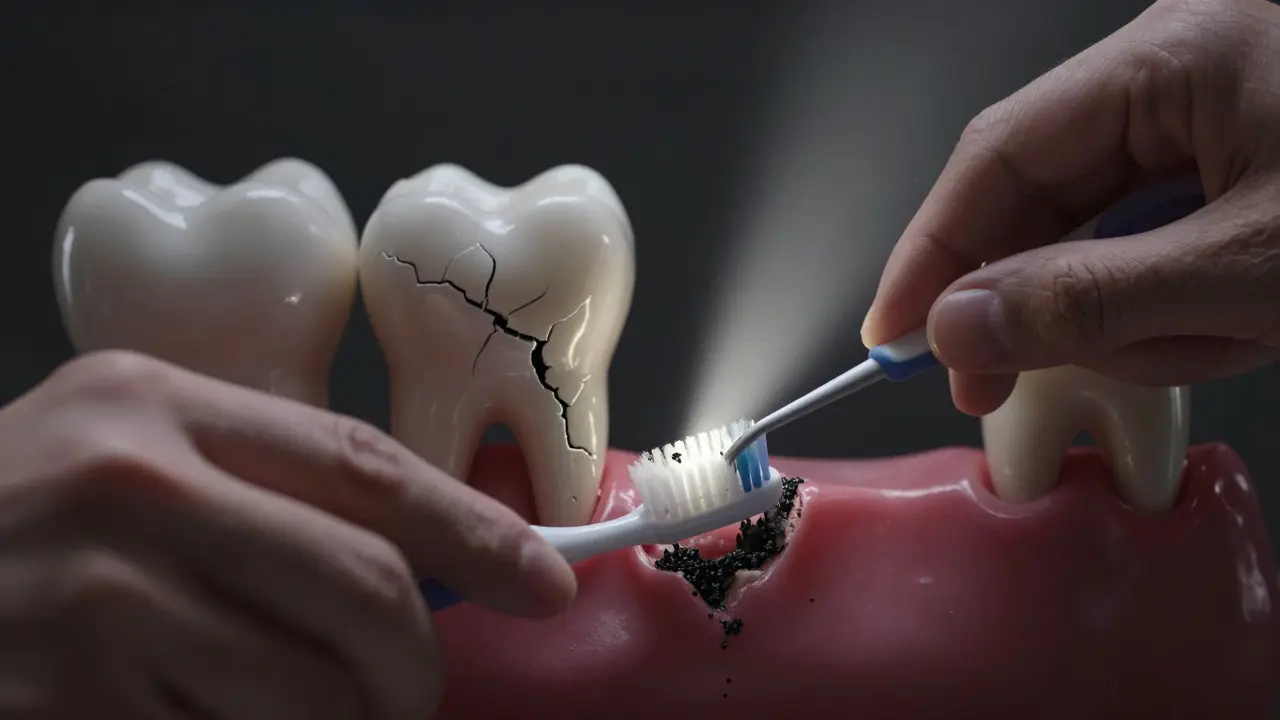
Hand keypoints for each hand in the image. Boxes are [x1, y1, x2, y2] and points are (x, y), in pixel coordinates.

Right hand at [0, 351, 574, 718]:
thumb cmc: (11, 533)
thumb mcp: (121, 465)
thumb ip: (256, 493)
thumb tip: (420, 560)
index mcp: (156, 409)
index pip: (367, 467)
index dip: (477, 531)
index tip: (548, 579)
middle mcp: (133, 493)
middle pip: (366, 589)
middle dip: (416, 662)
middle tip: (409, 690)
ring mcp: (96, 608)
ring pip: (314, 696)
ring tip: (293, 711)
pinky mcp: (69, 710)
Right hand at [861, 0, 1279, 414]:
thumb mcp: (1251, 269)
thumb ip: (1095, 298)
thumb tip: (957, 325)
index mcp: (1174, 57)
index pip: (1000, 153)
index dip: (933, 251)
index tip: (894, 334)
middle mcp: (1176, 73)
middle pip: (1039, 194)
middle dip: (1030, 298)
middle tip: (990, 383)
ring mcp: (1207, 119)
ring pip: (1095, 230)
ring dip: (1121, 311)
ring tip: (1198, 340)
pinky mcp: (1232, 164)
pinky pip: (1149, 239)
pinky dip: (1164, 302)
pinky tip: (1207, 325)